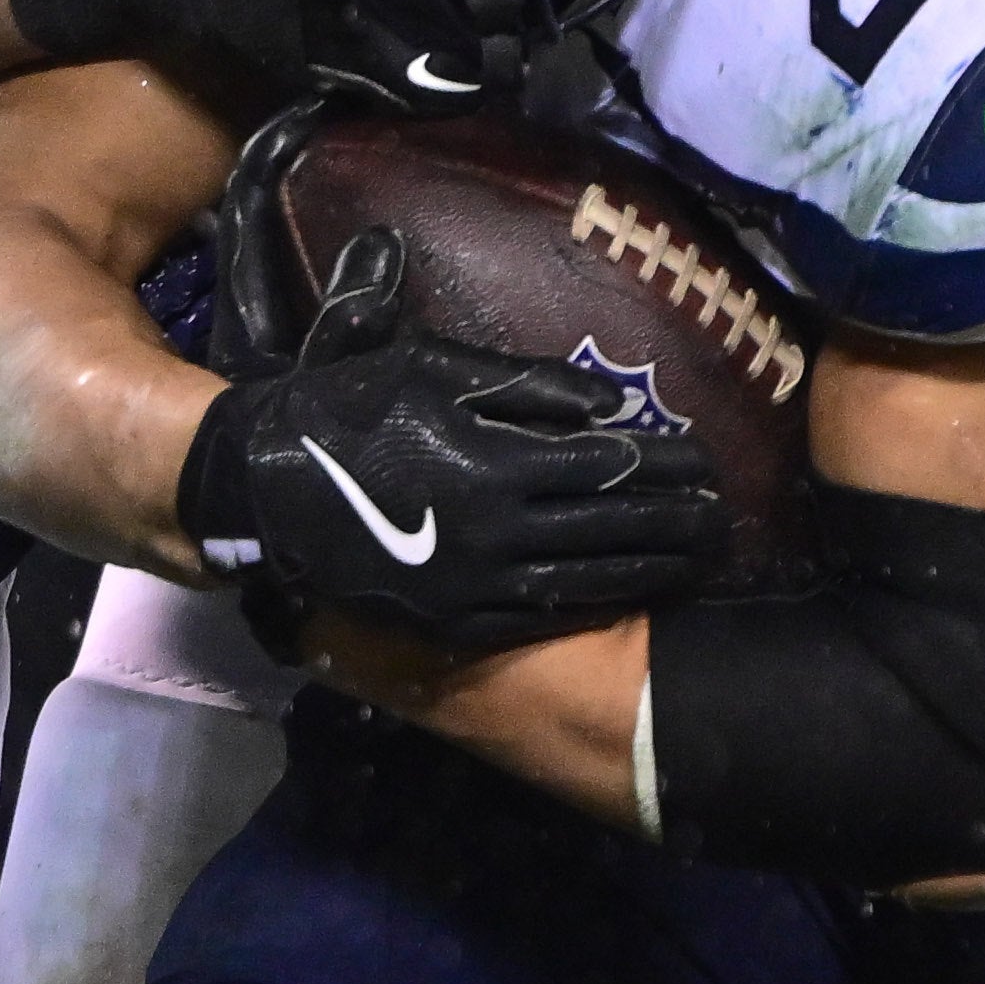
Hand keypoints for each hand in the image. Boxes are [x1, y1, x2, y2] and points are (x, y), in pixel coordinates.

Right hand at [175, 230, 730, 643]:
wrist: (263, 490)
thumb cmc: (347, 406)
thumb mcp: (427, 363)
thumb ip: (523, 383)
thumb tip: (606, 403)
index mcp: (495, 460)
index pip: (607, 463)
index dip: (663, 465)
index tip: (703, 462)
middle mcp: (498, 529)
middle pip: (612, 525)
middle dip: (676, 520)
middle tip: (721, 516)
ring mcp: (479, 582)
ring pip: (589, 576)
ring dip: (652, 566)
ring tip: (698, 556)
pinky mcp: (457, 620)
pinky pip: (545, 613)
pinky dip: (596, 601)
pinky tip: (630, 591)